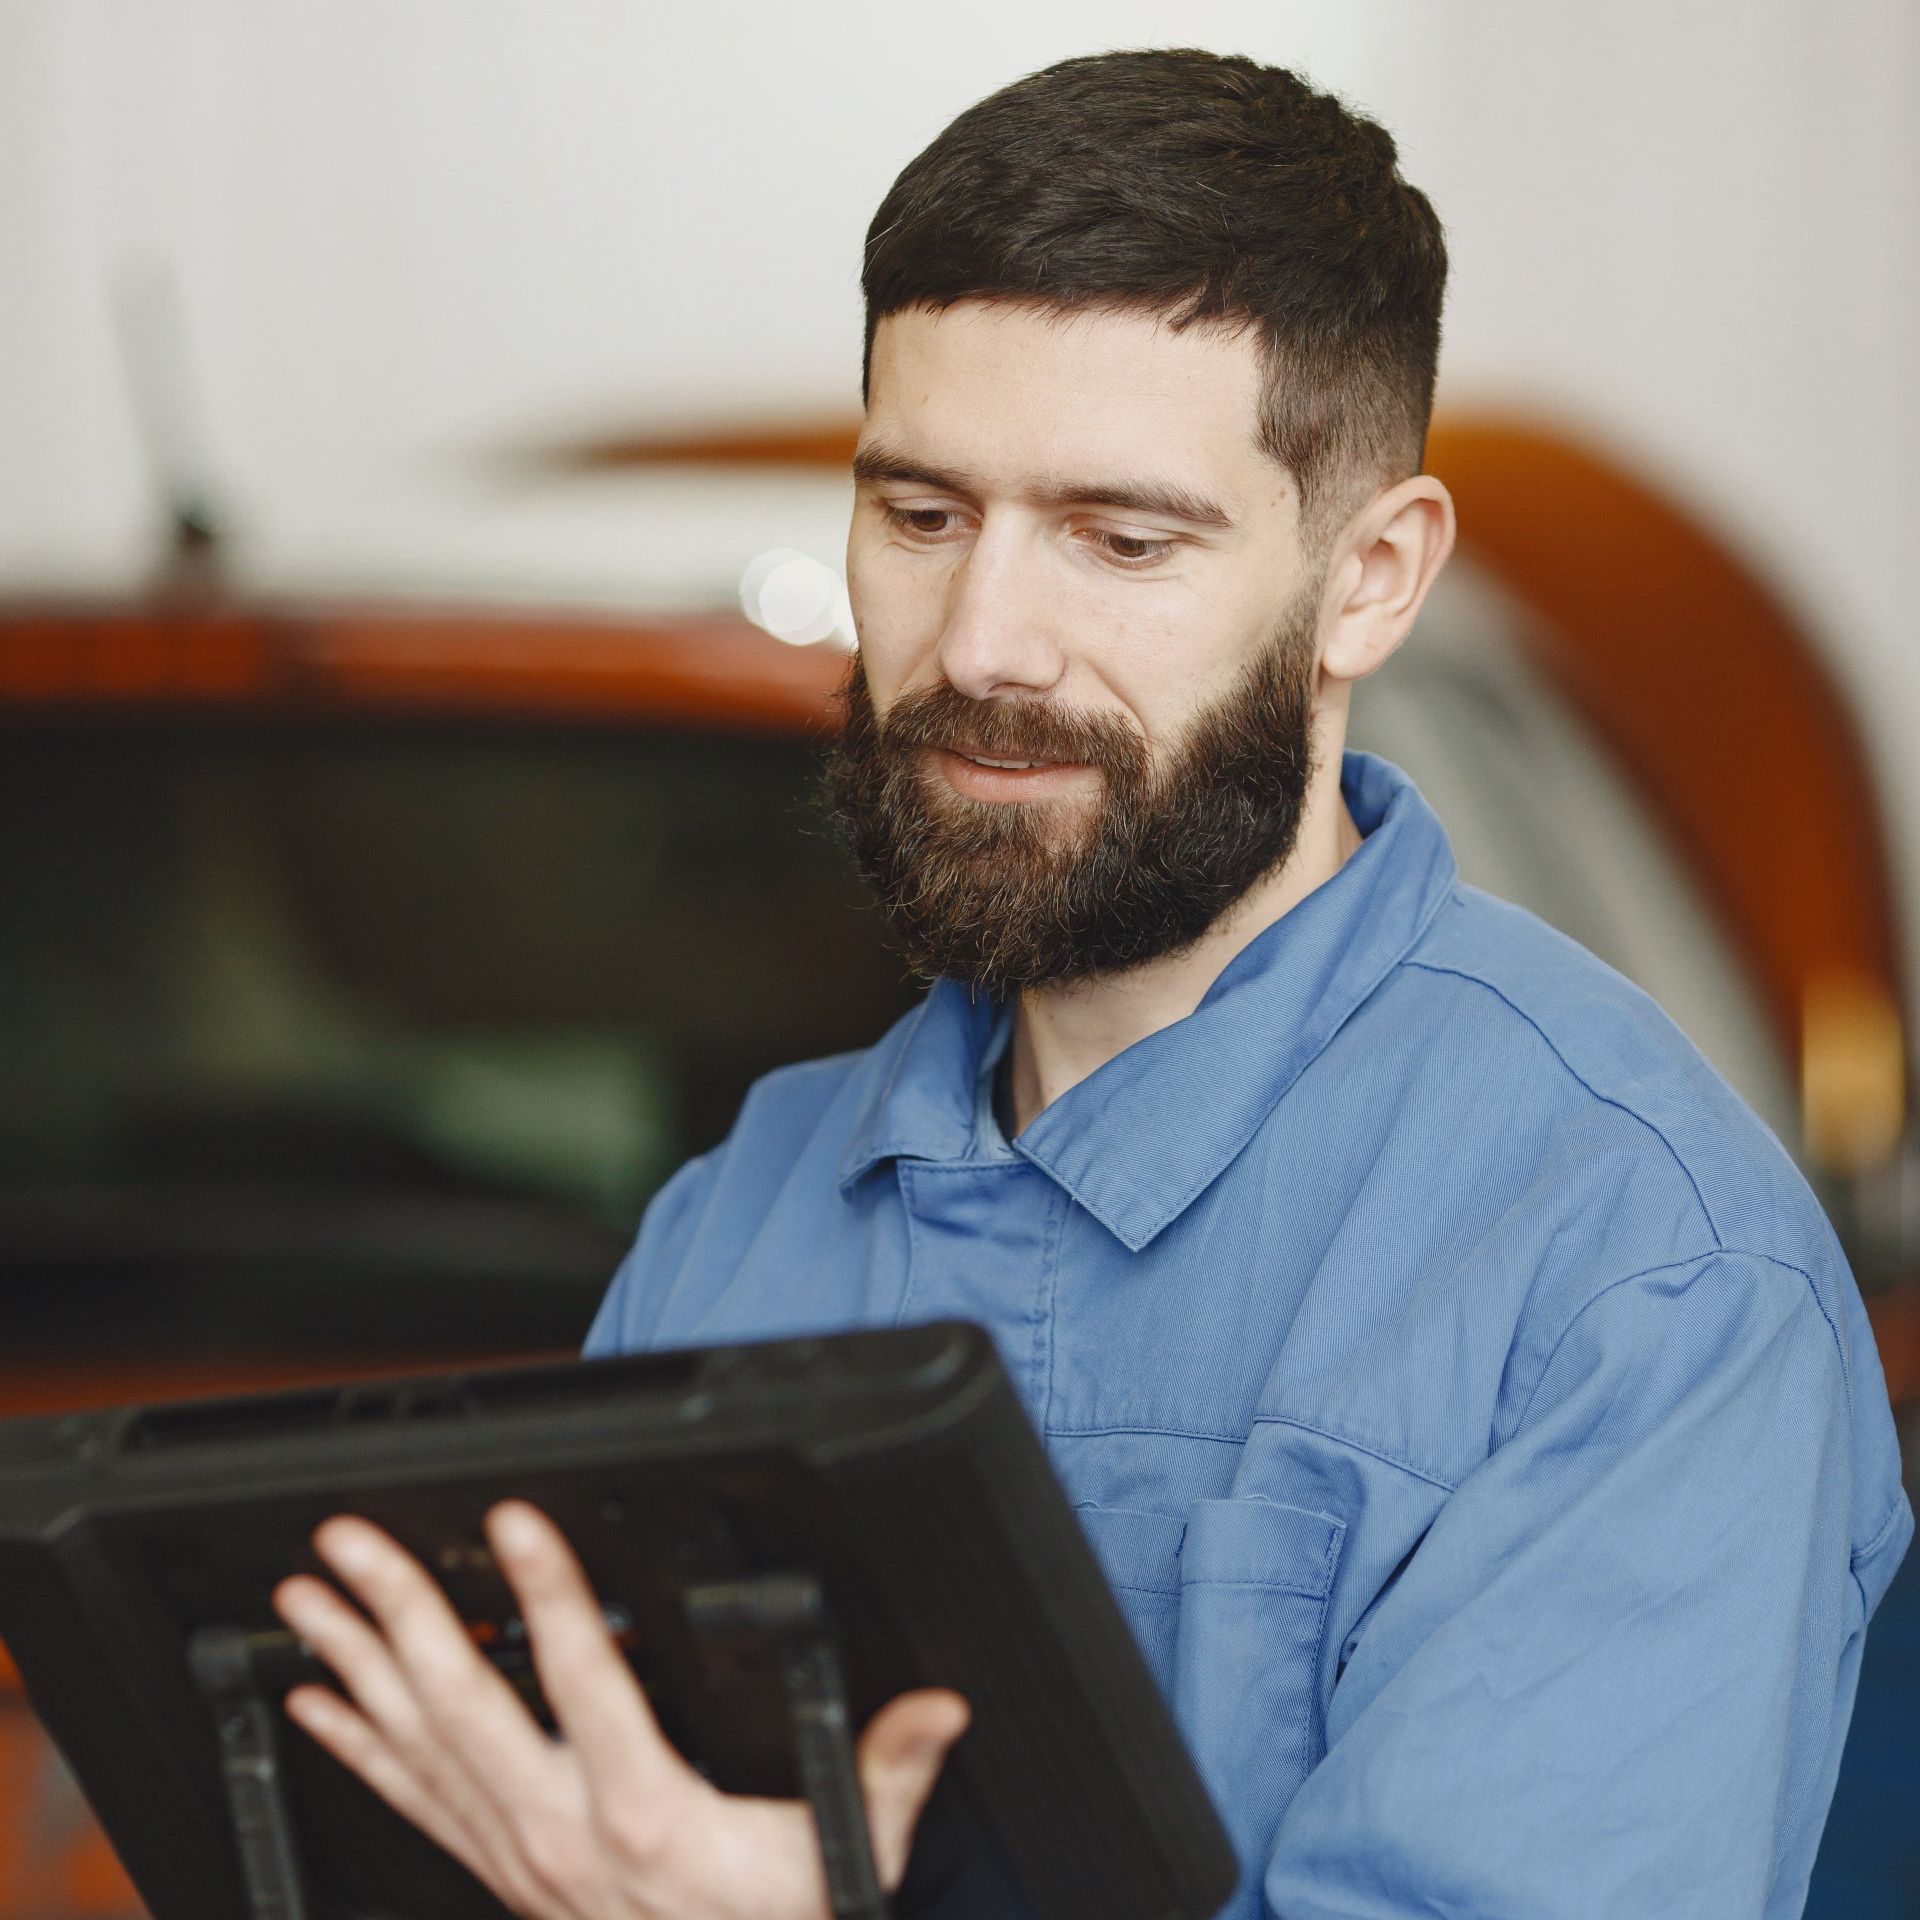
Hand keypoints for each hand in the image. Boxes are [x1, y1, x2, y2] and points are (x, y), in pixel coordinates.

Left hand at [270, 1501, 968, 1919]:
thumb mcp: (850, 1857)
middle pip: (461, 1704)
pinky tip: (315, 1702)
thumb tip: (938, 1706)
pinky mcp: (497, 1870)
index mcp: (646, 1812)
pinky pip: (409, 1804)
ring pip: (416, 1746)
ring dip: (353, 1665)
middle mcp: (560, 1831)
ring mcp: (515, 1855)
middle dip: (397, 1614)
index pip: (586, 1680)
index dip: (546, 1595)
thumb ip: (888, 1770)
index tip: (516, 1523)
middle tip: (348, 1542)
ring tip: (303, 1598)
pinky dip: (355, 1748)